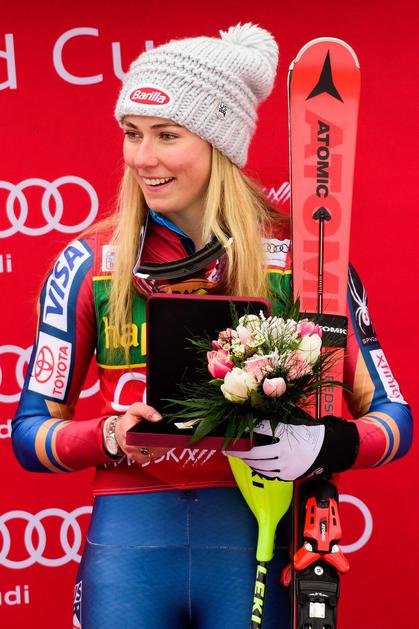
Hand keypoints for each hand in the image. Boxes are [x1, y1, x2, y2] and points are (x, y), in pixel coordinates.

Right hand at [115, 402, 168, 464]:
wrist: (119, 430)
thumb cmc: (129, 419)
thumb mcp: (136, 408)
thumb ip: (148, 411)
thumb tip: (159, 419)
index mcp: (128, 432)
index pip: (145, 438)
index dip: (158, 437)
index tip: (166, 433)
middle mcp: (130, 446)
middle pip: (151, 447)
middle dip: (163, 441)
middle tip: (172, 435)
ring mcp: (134, 454)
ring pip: (154, 453)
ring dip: (163, 447)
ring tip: (169, 438)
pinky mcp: (139, 459)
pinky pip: (153, 457)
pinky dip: (160, 451)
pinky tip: (164, 443)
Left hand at [225, 415, 358, 480]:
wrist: (326, 448)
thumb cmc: (306, 432)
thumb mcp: (292, 420)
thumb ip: (275, 417)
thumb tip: (254, 412)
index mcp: (286, 434)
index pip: (260, 429)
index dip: (246, 429)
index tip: (235, 429)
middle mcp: (285, 452)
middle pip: (254, 453)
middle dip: (238, 451)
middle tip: (227, 448)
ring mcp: (286, 466)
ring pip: (259, 466)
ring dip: (246, 461)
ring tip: (237, 455)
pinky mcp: (287, 476)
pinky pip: (267, 474)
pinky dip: (257, 468)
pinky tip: (251, 463)